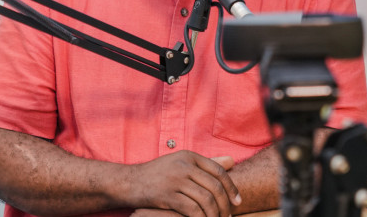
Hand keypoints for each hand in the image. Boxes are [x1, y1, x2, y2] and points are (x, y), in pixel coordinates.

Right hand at [126, 151, 240, 216]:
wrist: (128, 182)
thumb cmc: (157, 174)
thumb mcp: (181, 163)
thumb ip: (205, 164)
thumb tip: (231, 162)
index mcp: (189, 156)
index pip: (218, 171)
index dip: (232, 187)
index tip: (237, 202)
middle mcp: (184, 165)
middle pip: (215, 186)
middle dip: (225, 205)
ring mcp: (175, 179)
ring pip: (206, 199)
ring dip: (214, 214)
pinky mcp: (167, 194)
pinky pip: (192, 209)